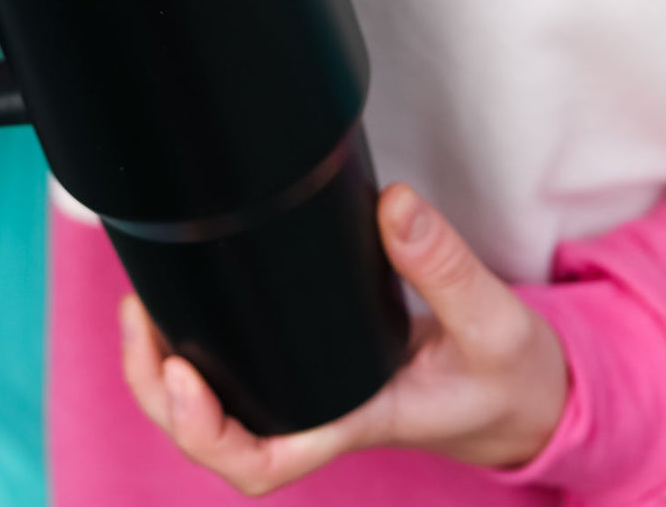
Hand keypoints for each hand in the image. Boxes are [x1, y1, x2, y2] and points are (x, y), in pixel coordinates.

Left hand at [121, 183, 568, 495]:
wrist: (526, 395)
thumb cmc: (508, 377)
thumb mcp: (493, 323)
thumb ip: (445, 266)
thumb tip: (394, 205)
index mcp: (353, 419)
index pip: (263, 460)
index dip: (206, 432)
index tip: (182, 374)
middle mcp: (319, 411)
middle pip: (215, 437)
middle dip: (158, 392)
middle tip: (138, 315)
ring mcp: (312, 391)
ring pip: (217, 407)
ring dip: (164, 368)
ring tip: (141, 305)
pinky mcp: (313, 361)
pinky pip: (241, 371)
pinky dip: (200, 343)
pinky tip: (184, 299)